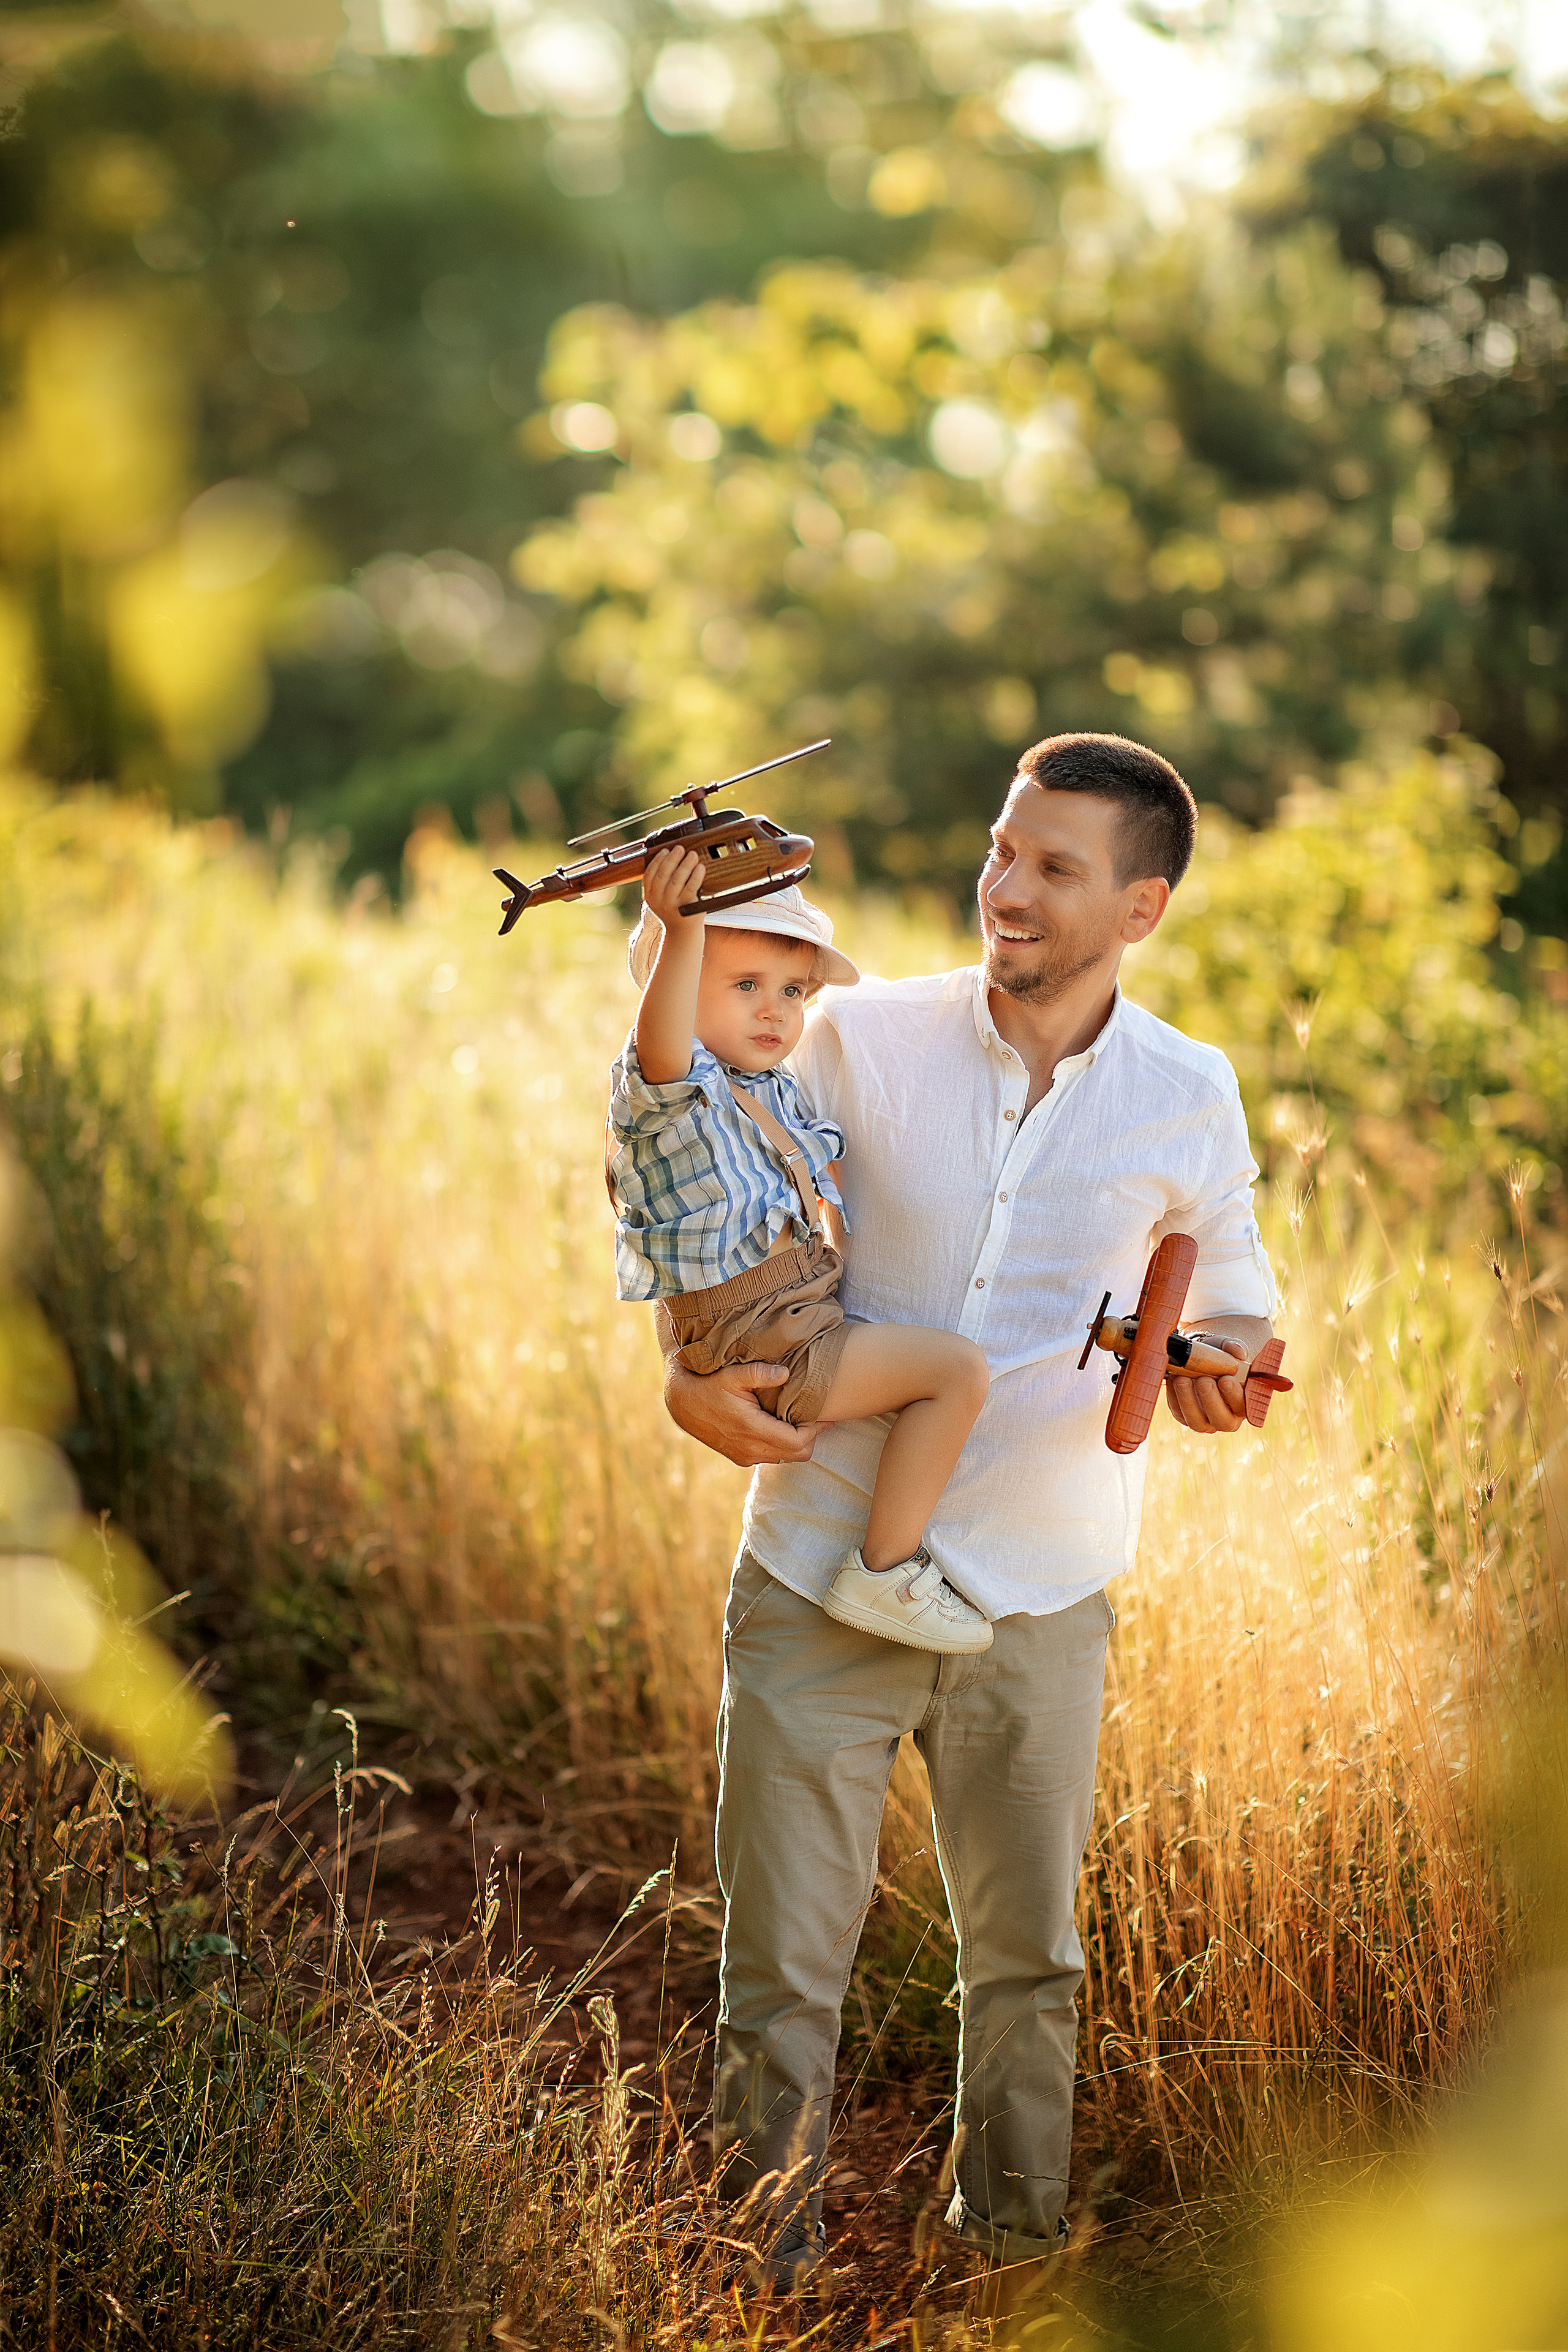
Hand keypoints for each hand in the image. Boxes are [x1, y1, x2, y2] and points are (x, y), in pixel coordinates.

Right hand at [642, 846, 705, 928]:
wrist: (682, 932)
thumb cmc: (675, 910)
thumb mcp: (662, 898)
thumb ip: (661, 883)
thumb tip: (669, 857)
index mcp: (649, 896)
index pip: (649, 874)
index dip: (657, 860)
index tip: (665, 850)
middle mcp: (658, 900)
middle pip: (663, 874)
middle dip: (672, 859)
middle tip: (680, 848)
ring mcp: (671, 905)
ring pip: (677, 879)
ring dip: (685, 864)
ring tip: (692, 855)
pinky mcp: (686, 908)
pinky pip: (691, 888)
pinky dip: (696, 876)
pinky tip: (700, 867)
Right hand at [663, 1358, 822, 1466]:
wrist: (681, 1404)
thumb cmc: (708, 1385)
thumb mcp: (732, 1373)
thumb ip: (760, 1373)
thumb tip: (786, 1373)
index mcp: (752, 1429)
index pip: (797, 1442)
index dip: (816, 1430)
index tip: (826, 1415)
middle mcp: (750, 1449)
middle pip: (797, 1455)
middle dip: (812, 1438)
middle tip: (819, 1418)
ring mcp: (745, 1456)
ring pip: (785, 1458)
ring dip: (797, 1443)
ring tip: (803, 1420)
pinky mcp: (740, 1458)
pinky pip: (772, 1458)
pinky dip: (783, 1446)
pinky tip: (783, 1427)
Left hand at [1163, 1339, 1248, 1435]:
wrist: (1201, 1359)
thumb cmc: (1220, 1356)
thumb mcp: (1227, 1348)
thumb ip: (1234, 1347)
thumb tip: (1239, 1351)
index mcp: (1243, 1403)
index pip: (1244, 1406)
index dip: (1235, 1395)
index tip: (1226, 1379)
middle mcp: (1227, 1417)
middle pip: (1222, 1421)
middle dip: (1212, 1401)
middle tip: (1204, 1380)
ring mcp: (1205, 1420)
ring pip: (1197, 1422)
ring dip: (1189, 1401)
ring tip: (1183, 1379)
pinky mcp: (1184, 1416)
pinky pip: (1179, 1413)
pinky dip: (1174, 1397)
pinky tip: (1173, 1379)